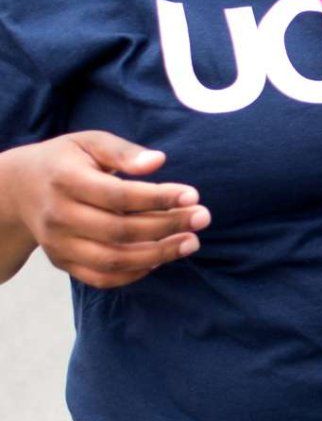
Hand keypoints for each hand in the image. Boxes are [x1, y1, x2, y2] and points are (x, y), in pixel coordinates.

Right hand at [0, 132, 207, 288]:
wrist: (19, 189)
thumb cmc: (66, 161)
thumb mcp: (89, 143)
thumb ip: (123, 151)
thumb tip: (158, 161)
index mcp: (65, 180)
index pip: (117, 196)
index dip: (158, 198)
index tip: (192, 195)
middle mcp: (58, 216)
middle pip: (119, 230)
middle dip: (167, 226)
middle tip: (202, 218)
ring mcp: (58, 244)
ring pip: (113, 259)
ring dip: (158, 254)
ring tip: (191, 242)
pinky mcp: (62, 262)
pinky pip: (102, 278)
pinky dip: (135, 274)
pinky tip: (162, 258)